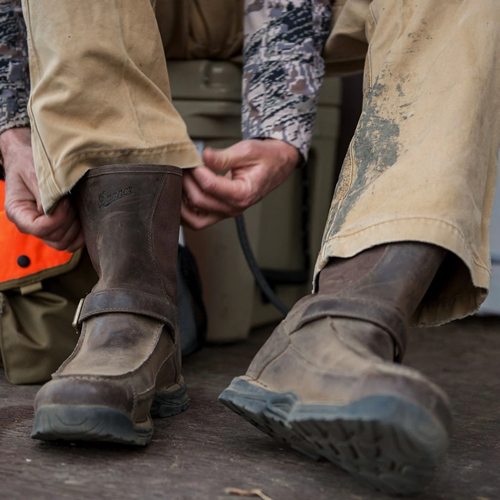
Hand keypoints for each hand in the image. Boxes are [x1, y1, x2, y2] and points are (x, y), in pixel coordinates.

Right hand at [1, 127, 83, 251]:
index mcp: (18, 212)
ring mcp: (43, 229)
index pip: (39, 228)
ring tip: (75, 207)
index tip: (65, 200)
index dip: (58, 218)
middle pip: (54, 238)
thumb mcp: (35, 173)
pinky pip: (70, 242)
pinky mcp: (55, 227)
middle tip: (71, 201)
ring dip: (75, 227)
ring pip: (63, 243)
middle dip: (69, 220)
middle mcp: (29, 225)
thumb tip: (56, 211)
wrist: (29, 159)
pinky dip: (80, 234)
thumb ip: (45, 194)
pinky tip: (83, 219)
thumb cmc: (29, 163)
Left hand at [181, 139, 299, 229]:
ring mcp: (227, 213)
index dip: (196, 171)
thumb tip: (204, 156)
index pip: (210, 186)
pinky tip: (180, 195)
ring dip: (182, 203)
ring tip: (177, 182)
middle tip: (182, 165)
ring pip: (195, 219)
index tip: (193, 158)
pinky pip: (198, 220)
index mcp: (243, 193)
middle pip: (200, 201)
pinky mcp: (220, 212)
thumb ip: (223, 157)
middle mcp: (235, 208)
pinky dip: (185, 212)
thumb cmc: (264, 157)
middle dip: (186, 182)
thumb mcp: (246, 150)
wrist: (276, 165)